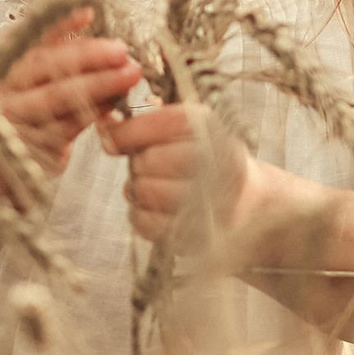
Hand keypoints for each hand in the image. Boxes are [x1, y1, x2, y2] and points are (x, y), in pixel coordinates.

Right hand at [0, 9, 142, 180]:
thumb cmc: (13, 104)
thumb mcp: (20, 71)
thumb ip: (49, 46)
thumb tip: (87, 15)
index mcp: (0, 64)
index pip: (31, 38)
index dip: (60, 25)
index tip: (90, 13)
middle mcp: (4, 90)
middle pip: (47, 68)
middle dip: (88, 57)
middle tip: (122, 50)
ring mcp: (16, 121)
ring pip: (60, 99)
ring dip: (99, 86)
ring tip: (129, 74)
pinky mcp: (32, 148)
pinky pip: (68, 128)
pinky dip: (94, 113)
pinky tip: (114, 102)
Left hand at [97, 101, 253, 244]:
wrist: (249, 204)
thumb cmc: (209, 158)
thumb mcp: (190, 128)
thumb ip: (149, 119)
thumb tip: (104, 122)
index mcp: (213, 127)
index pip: (162, 122)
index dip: (127, 131)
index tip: (111, 137)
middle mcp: (216, 161)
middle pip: (147, 159)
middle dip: (138, 163)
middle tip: (149, 166)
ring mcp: (208, 202)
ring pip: (142, 190)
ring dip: (138, 189)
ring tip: (155, 186)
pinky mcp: (195, 235)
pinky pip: (143, 221)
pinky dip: (141, 214)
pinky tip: (158, 208)